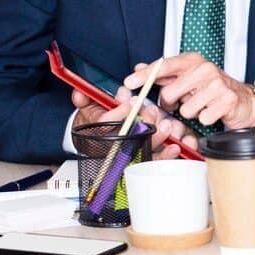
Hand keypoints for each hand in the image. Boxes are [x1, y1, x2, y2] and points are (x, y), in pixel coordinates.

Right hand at [70, 87, 197, 159]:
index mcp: (96, 132)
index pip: (104, 125)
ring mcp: (125, 156)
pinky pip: (151, 161)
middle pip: (126, 139)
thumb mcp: (87, 107)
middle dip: (140, 125)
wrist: (95, 141)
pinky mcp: (139, 162)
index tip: (131, 102)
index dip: (119, 113)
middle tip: (152, 111)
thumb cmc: (95, 122)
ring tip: (166, 125)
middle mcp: (111, 147)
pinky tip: (174, 147)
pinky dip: (164, 156)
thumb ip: (85, 99)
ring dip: (155, 139)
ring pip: (140, 151)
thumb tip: (80, 93)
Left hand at [125, 53, 254, 128]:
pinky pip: (203, 118)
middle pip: (170, 93)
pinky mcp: (227, 99)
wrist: (243, 100)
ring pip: (186, 109)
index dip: (144, 75)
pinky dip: (205, 119)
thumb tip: (139, 67)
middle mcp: (205, 69)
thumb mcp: (187, 77)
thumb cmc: (212, 89)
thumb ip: (164, 74)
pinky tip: (212, 112)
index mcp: (193, 61)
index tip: (129, 83)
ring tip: (201, 106)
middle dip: (171, 104)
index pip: (163, 66)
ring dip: (191, 112)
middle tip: (181, 102)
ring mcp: (217, 84)